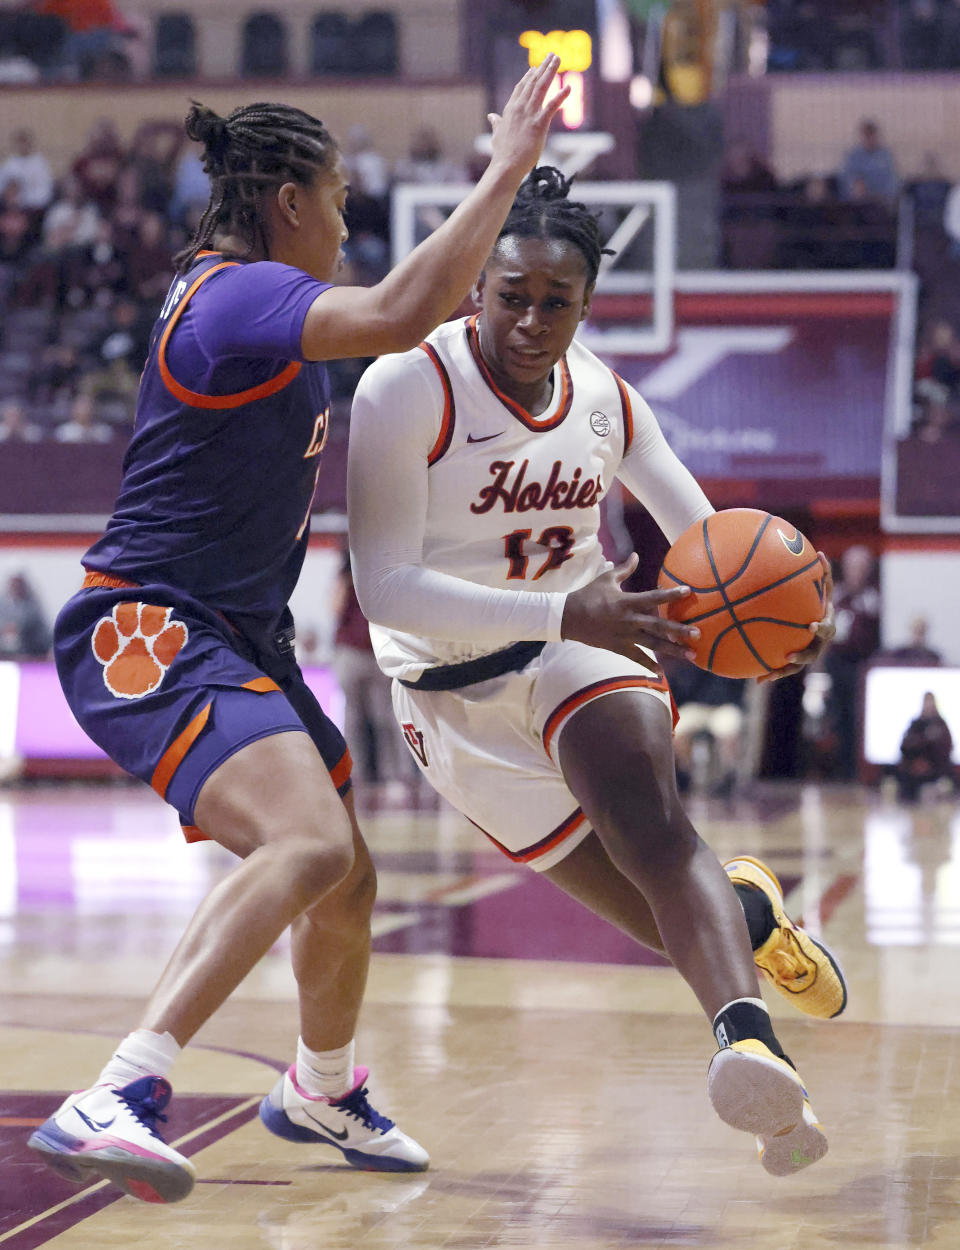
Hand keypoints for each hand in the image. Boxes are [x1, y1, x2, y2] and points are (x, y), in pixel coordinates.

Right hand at [487, 54, 570, 179]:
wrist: (506, 165)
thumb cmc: (502, 153)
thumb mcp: (496, 134)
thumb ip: (496, 123)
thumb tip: (491, 117)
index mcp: (510, 110)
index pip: (521, 88)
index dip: (529, 76)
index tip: (535, 67)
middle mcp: (520, 108)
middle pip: (533, 82)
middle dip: (543, 67)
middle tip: (551, 56)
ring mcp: (529, 114)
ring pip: (541, 87)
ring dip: (550, 71)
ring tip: (557, 59)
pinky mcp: (539, 124)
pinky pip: (552, 106)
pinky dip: (561, 95)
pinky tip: (569, 87)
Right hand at [560, 554, 700, 674]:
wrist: (568, 617)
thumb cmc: (588, 595)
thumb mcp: (606, 579)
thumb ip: (624, 569)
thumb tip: (636, 555)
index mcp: (627, 601)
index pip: (654, 597)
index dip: (671, 594)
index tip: (689, 591)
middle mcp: (629, 619)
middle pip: (658, 625)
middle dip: (679, 630)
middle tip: (698, 633)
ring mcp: (624, 635)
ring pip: (653, 644)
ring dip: (673, 650)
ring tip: (691, 655)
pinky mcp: (618, 647)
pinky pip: (636, 657)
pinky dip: (648, 665)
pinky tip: (661, 673)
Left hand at [759, 551, 835, 682]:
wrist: (817, 621)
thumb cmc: (818, 600)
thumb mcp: (821, 589)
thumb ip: (822, 575)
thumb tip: (820, 552)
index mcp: (824, 625)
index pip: (826, 627)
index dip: (821, 627)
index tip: (811, 624)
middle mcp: (818, 642)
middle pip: (812, 653)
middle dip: (803, 656)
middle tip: (790, 657)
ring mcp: (809, 652)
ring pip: (797, 667)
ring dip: (783, 671)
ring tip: (768, 676)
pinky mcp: (796, 661)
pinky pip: (784, 669)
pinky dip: (772, 674)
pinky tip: (756, 681)